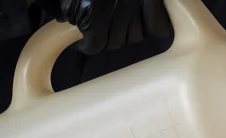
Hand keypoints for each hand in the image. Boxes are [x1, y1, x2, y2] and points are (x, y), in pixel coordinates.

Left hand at [37, 0, 170, 53]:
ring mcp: (139, 7)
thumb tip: (68, 21)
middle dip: (106, 40)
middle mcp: (120, 11)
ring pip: (136, 37)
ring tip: (118, 26)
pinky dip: (150, 28)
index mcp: (97, 8)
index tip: (85, 44)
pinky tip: (141, 23)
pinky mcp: (155, 2)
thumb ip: (67, 5)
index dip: (88, 46)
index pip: (96, 44)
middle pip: (116, 43)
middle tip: (100, 32)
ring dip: (126, 35)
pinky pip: (157, 27)